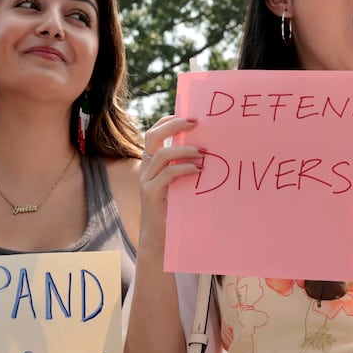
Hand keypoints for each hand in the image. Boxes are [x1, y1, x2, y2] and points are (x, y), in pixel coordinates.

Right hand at [138, 115, 203, 247]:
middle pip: (153, 136)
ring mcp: (146, 180)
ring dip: (184, 149)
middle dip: (174, 126)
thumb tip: (207, 150)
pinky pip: (167, 174)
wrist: (159, 236)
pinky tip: (198, 170)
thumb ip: (184, 167)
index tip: (187, 116)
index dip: (168, 122)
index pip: (153, 133)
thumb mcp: (178, 183)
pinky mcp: (151, 193)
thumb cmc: (173, 209)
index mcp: (150, 163)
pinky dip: (183, 168)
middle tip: (195, 123)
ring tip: (203, 152)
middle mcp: (145, 168)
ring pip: (161, 154)